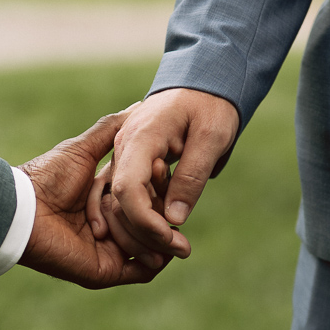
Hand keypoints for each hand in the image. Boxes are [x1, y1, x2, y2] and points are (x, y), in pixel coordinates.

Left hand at [19, 109, 169, 288]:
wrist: (25, 208)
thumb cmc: (48, 176)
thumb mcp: (84, 148)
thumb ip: (111, 130)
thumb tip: (139, 105)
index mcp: (107, 199)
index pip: (147, 196)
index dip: (159, 186)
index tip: (164, 170)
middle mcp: (113, 226)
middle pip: (155, 222)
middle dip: (165, 212)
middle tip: (168, 200)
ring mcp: (112, 250)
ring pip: (155, 246)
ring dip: (162, 233)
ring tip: (162, 221)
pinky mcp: (108, 270)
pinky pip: (146, 271)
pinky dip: (158, 259)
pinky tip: (163, 243)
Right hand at [87, 89, 238, 257]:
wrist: (203, 79)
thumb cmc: (211, 104)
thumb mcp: (211, 137)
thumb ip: (191, 177)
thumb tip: (174, 219)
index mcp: (139, 138)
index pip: (128, 191)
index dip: (146, 223)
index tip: (172, 241)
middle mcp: (122, 148)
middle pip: (119, 203)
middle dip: (146, 233)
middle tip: (181, 251)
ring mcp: (121, 155)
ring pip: (118, 203)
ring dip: (143, 229)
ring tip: (176, 246)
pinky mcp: (129, 162)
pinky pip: (126, 196)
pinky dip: (143, 216)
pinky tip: (166, 228)